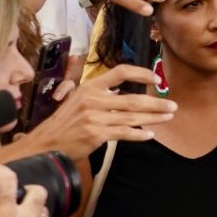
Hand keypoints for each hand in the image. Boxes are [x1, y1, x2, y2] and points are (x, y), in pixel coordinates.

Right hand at [16, 65, 176, 160]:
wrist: (44, 144)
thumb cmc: (64, 123)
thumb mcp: (77, 100)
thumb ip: (98, 94)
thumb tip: (120, 91)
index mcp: (90, 87)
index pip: (120, 72)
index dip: (141, 73)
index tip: (157, 78)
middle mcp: (93, 99)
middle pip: (133, 99)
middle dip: (156, 103)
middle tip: (173, 105)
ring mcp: (95, 117)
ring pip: (132, 117)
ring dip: (154, 118)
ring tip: (168, 117)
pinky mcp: (96, 134)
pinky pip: (124, 133)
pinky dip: (139, 134)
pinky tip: (150, 134)